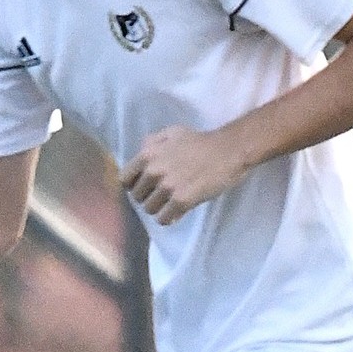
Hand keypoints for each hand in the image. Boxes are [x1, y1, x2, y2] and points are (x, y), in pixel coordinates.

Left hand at [120, 125, 250, 224]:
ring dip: (159, 208)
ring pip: (149, 209)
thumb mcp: (172, 133)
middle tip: (162, 194)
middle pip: (137, 197)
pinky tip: (176, 212)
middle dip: (148, 196)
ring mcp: (167, 187)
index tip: (146, 186)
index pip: (125, 179)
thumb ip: (152, 142)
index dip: (134, 185)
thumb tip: (140, 152)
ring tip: (171, 202)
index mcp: (148, 154)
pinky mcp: (181, 201)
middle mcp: (154, 171)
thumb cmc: (200, 141)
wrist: (227, 151)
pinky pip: (163, 218)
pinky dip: (169, 218)